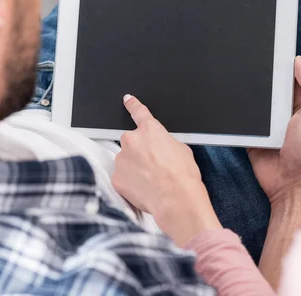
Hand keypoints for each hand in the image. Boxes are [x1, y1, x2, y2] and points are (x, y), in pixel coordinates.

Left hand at [113, 95, 220, 245]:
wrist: (176, 199)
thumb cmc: (183, 176)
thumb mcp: (182, 150)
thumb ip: (166, 142)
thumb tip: (161, 147)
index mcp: (150, 130)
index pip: (139, 112)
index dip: (132, 105)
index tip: (127, 100)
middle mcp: (132, 141)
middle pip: (132, 143)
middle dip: (139, 152)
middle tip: (153, 166)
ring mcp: (122, 159)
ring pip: (126, 161)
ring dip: (135, 168)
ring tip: (151, 181)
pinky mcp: (117, 178)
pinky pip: (122, 178)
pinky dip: (131, 183)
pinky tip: (144, 189)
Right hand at [248, 56, 300, 203]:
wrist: (291, 185)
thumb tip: (299, 60)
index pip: (293, 78)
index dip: (283, 65)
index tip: (271, 50)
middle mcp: (287, 112)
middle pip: (271, 87)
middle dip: (263, 79)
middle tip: (250, 65)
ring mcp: (270, 125)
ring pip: (256, 102)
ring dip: (250, 97)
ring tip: (238, 83)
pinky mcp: (255, 135)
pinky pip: (244, 120)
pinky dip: (239, 114)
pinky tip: (232, 104)